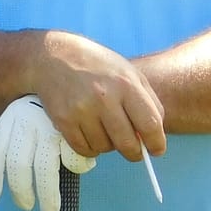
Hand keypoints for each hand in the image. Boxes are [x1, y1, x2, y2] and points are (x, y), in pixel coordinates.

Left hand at [0, 95, 95, 210]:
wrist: (68, 79)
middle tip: (27, 206)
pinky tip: (77, 166)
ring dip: (48, 195)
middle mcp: (27, 122)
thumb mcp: (12, 125)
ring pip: (46, 170)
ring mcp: (51, 125)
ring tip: (50, 209)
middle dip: (22, 192)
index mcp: (8, 121)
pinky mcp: (76, 130)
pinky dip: (77, 168)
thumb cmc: (36, 113)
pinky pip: (74, 161)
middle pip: (19, 165)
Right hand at [31, 31, 166, 160]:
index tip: (156, 150)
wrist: (54, 57)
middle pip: (127, 143)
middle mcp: (104, 98)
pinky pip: (84, 149)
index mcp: (126, 84)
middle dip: (135, 153)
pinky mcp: (64, 120)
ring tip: (105, 130)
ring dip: (109, 146)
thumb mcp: (129, 73)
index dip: (156, 143)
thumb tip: (154, 135)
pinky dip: (90, 148)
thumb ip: (147, 102)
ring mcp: (82, 110)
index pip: (150, 124)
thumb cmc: (97, 65)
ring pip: (104, 148)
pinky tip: (91, 134)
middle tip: (134, 152)